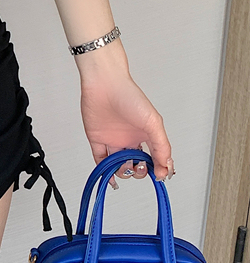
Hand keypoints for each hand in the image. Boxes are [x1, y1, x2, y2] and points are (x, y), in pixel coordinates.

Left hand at [79, 68, 173, 188]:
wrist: (104, 86)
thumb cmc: (129, 97)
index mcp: (146, 134)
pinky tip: (110, 176)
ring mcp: (113, 140)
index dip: (159, 168)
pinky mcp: (97, 139)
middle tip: (139, 167)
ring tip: (125, 166)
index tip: (160, 175)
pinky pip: (100, 160)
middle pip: (136, 164)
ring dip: (123, 172)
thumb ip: (161, 146)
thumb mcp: (153, 123)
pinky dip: (105, 171)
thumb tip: (166, 166)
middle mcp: (130, 138)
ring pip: (119, 165)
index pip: (156, 157)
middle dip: (139, 172)